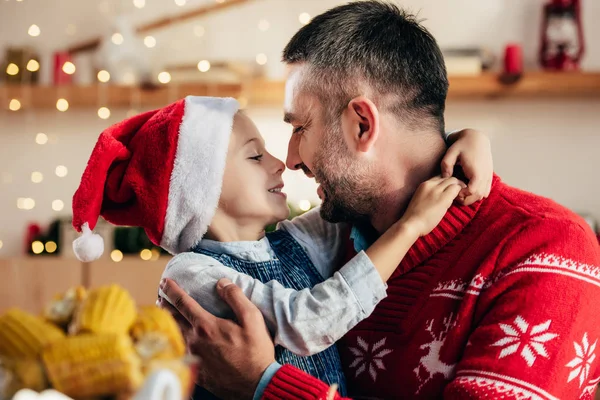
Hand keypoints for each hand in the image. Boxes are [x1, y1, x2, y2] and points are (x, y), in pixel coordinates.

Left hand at [157, 278, 275, 399]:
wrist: (256, 383)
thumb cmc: (255, 351)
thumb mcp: (252, 318)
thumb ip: (235, 297)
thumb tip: (221, 283)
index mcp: (206, 326)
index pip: (183, 303)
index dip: (173, 290)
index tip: (166, 281)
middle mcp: (194, 341)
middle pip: (173, 319)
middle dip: (166, 305)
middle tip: (161, 296)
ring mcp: (193, 357)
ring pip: (175, 336)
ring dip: (169, 323)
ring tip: (166, 315)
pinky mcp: (196, 371)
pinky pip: (180, 352)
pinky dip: (175, 341)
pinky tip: (176, 340)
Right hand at [400, 176, 463, 236]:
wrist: (411, 224)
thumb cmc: (415, 217)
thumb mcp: (420, 200)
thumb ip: (429, 194)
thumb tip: (441, 196)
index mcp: (423, 185)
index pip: (439, 177)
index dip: (446, 183)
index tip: (448, 191)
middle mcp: (430, 184)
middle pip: (448, 177)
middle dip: (455, 184)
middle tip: (458, 194)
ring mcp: (437, 190)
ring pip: (454, 181)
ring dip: (459, 188)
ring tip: (460, 197)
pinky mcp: (443, 198)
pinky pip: (456, 189)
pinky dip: (460, 193)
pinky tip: (460, 200)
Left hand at [442, 129, 492, 205]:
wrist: (477, 138)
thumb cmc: (462, 145)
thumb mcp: (451, 153)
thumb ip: (446, 165)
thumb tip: (445, 178)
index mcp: (476, 171)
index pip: (472, 191)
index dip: (462, 195)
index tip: (454, 191)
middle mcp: (485, 175)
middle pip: (478, 196)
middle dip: (466, 199)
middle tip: (455, 195)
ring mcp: (488, 176)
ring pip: (483, 195)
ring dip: (472, 197)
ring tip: (461, 192)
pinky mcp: (489, 175)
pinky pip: (486, 190)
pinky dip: (478, 193)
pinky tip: (468, 189)